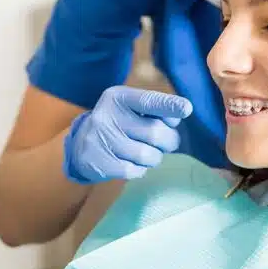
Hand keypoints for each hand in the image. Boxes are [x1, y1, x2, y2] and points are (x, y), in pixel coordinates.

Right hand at [63, 86, 192, 183]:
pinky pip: (134, 171)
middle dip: (169, 141)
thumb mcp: (132, 109)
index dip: (169, 105)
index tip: (187, 109)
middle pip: (155, 133)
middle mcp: (107, 115)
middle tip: (168, 142)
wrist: (80, 146)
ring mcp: (100, 139)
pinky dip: (140, 169)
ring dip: (155, 157)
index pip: (148, 101)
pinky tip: (132, 162)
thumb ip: (156, 110)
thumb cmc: (119, 124)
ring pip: (147, 155)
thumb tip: (181, 113)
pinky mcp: (97, 162)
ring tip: (148, 153)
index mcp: (119, 97)